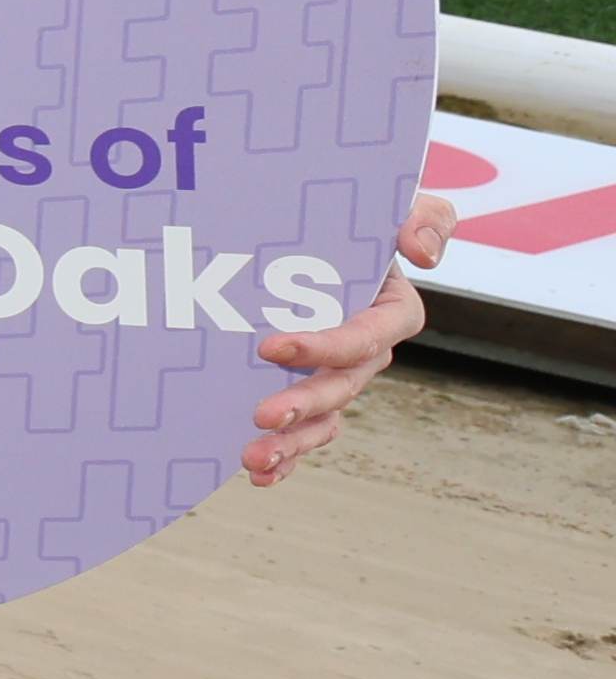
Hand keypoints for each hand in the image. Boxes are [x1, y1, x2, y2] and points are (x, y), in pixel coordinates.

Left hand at [238, 186, 453, 486]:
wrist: (312, 235)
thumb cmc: (356, 219)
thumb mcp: (394, 204)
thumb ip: (424, 216)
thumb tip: (423, 253)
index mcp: (388, 311)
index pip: (367, 335)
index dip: (326, 346)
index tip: (270, 348)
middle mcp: (365, 351)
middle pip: (341, 385)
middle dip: (304, 404)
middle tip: (262, 416)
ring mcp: (334, 376)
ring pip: (322, 418)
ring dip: (293, 443)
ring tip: (254, 459)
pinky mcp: (305, 391)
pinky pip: (304, 433)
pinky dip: (287, 458)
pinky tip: (257, 475)